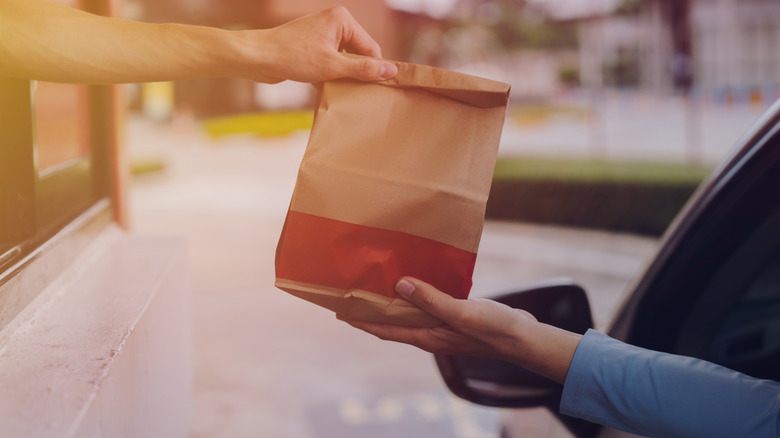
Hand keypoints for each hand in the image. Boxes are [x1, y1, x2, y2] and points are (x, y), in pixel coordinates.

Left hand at [243, 7, 397, 83]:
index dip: (373, 70)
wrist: (258, 58)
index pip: (371, 48)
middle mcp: (334, 22)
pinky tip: (327, 86)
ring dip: (344, 75)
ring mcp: (323, 33)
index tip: (376, 90)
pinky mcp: (313, 45)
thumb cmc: (292, 57)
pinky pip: (333, 61)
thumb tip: (391, 72)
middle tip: (356, 92)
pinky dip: (332, 74)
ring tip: (339, 89)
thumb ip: (363, 69)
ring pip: (345, 59)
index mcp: (342, 19)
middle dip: (357, 72)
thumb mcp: (332, 66)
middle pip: (359, 53)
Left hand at [338, 277, 536, 361]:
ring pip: (409, 312)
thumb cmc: (493, 330)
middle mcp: (429, 332)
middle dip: (370, 310)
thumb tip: (399, 285)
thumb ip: (431, 300)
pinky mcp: (454, 315)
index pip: (384, 329)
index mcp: (426, 335)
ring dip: (392, 300)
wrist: (523, 337)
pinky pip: (427, 304)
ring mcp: (442, 325)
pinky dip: (416, 293)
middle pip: (392, 322)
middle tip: (353, 292)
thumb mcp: (461, 313)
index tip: (339, 310)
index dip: (361, 321)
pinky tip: (416, 278)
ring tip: (377, 282)